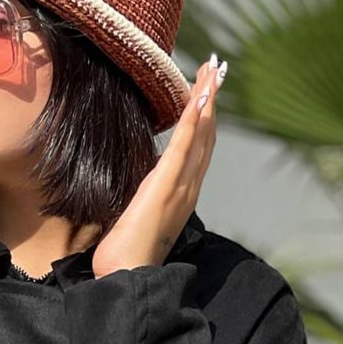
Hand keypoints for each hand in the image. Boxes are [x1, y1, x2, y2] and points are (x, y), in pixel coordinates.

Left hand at [91, 53, 226, 277]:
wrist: (128, 277)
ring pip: (199, 135)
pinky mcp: (166, 188)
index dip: (204, 117)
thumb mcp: (138, 216)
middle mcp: (187, 187)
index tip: (205, 88)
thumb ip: (145, 198)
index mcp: (180, 193)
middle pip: (205, 135)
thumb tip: (142, 186)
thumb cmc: (126, 254)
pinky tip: (198, 98)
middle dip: (211, 99)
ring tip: (211, 71)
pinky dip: (192, 121)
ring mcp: (180, 187)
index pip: (197, 147)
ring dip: (206, 100)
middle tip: (215, 67)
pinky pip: (183, 148)